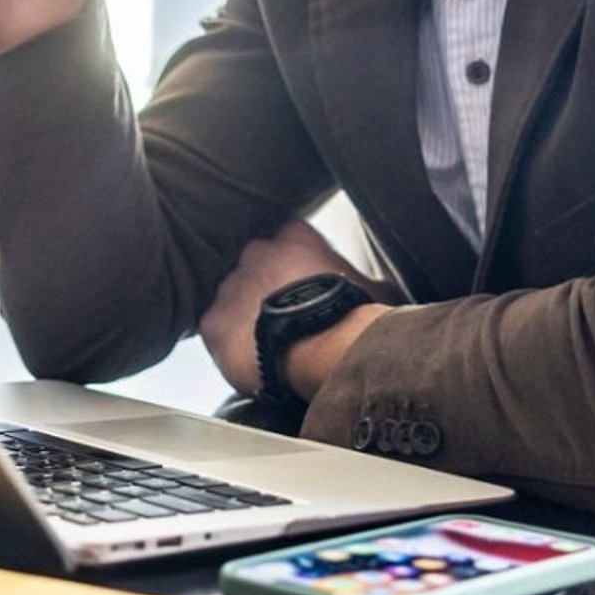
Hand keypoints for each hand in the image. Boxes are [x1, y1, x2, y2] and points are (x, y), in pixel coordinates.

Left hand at [196, 219, 384, 398]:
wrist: (326, 347)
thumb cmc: (356, 316)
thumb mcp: (377, 288)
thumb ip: (367, 279)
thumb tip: (382, 289)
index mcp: (294, 236)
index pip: (287, 241)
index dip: (294, 268)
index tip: (304, 288)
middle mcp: (255, 253)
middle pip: (254, 269)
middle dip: (264, 290)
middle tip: (284, 318)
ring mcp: (229, 285)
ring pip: (232, 299)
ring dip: (244, 316)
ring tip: (267, 342)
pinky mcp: (212, 321)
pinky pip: (215, 330)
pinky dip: (228, 343)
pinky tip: (249, 358)